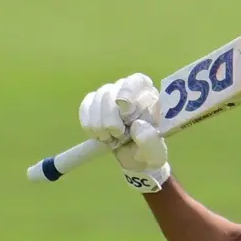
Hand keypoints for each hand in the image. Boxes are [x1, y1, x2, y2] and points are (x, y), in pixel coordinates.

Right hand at [78, 73, 170, 192]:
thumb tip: (137, 126)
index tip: (125, 116)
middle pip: (111, 92)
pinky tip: (98, 135)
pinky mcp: (95, 104)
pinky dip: (89, 124)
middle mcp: (129, 90)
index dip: (127, 94)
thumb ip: (150, 141)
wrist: (135, 159)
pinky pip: (86, 107)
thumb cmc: (149, 152)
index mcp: (149, 97)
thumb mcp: (155, 153)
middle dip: (111, 119)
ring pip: (97, 99)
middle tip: (119, 137)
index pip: (137, 81)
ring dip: (100, 124)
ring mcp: (110, 95)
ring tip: (110, 139)